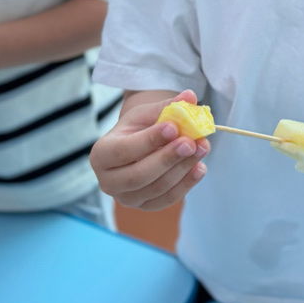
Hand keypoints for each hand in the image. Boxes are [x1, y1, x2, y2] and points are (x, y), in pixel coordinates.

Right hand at [89, 90, 209, 209]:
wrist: (138, 146)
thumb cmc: (138, 128)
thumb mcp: (146, 114)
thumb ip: (166, 106)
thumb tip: (190, 96)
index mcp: (101, 154)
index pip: (123, 150)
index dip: (149, 140)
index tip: (173, 127)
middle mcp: (108, 181)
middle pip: (138, 175)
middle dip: (168, 158)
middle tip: (191, 142)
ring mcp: (126, 198)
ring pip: (156, 188)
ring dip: (183, 169)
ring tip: (202, 148)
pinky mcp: (145, 206)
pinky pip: (167, 199)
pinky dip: (186, 184)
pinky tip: (200, 167)